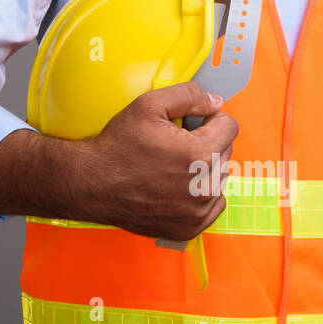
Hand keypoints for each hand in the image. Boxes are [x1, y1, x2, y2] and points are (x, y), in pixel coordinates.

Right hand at [80, 82, 237, 240]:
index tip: (190, 123)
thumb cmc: (117, 148)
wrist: (92, 184)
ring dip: (203, 168)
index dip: (208, 118)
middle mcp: (205, 187)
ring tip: (171, 165)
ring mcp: (198, 211)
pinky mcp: (189, 227)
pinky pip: (212, 205)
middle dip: (205, 142)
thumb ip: (188, 95)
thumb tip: (215, 102)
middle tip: (174, 144)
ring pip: (219, 178)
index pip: (230, 126)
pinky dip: (199, 194)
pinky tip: (175, 185)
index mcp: (201, 154)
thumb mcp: (148, 105)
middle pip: (225, 151)